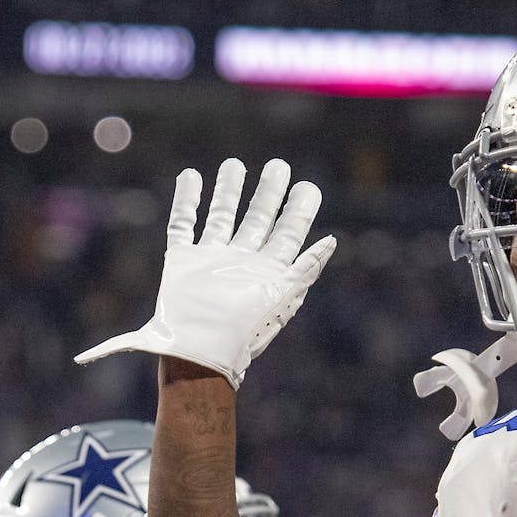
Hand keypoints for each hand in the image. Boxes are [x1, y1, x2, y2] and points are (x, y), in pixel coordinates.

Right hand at [75, 158, 336, 388]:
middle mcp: (242, 264)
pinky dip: (186, 200)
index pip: (288, 233)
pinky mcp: (182, 262)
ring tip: (234, 164)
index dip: (299, 210)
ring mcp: (211, 261)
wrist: (201, 353)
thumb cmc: (244, 332)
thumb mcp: (282, 298)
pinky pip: (184, 224)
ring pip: (222, 217)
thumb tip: (333, 241)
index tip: (308, 185)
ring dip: (228, 191)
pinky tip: (191, 177)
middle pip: (258, 220)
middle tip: (278, 166)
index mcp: (268, 273)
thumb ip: (306, 269)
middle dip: (268, 193)